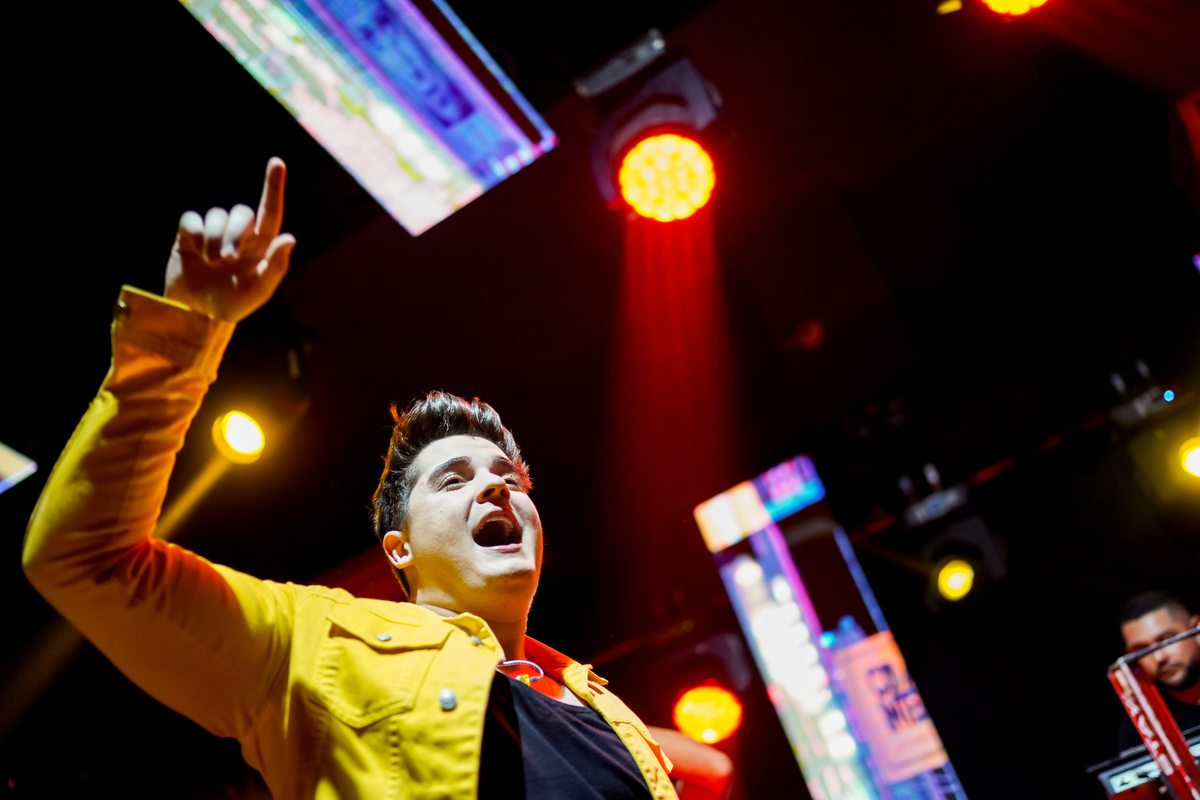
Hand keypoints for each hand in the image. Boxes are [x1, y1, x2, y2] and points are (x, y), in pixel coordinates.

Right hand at [164, 157, 295, 321]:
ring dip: (216, 238)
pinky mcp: (188, 235)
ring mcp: (213, 232)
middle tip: (228, 259)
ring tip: (213, 263)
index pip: (270, 211)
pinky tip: (197, 254)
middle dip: (235, 233)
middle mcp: (239, 234)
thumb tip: (290, 238)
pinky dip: (196, 235)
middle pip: (242, 213)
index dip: (273, 187)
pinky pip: (192, 219)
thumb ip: (276, 266)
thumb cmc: (233, 304)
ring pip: (217, 215)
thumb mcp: (259, 290)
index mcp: (261, 245)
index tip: (277, 163)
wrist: (197, 314)